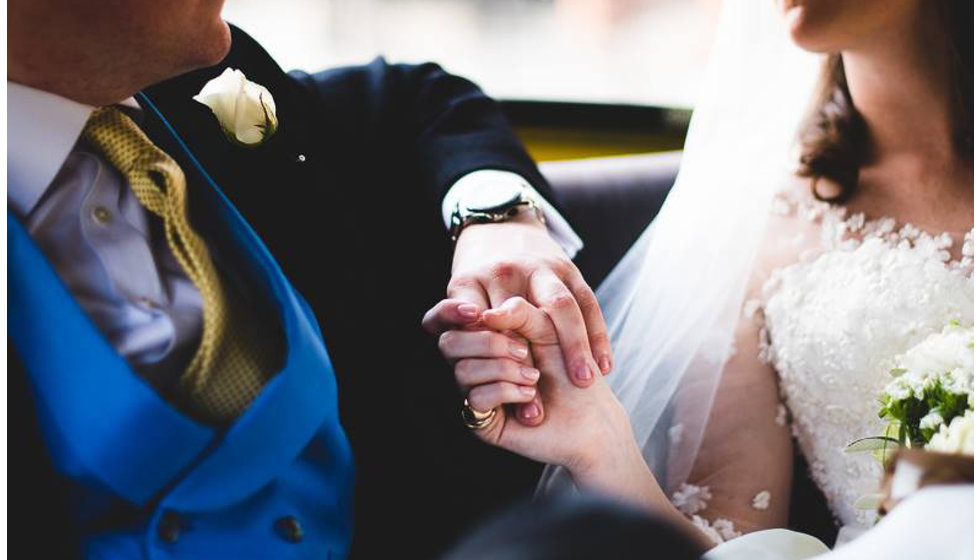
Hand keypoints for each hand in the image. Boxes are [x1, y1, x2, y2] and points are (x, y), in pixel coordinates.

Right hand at [441, 296, 633, 474]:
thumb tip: (484, 316)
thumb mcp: (548, 325)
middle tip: (523, 351)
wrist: (590, 413)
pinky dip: (507, 392)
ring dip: (504, 370)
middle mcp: (472, 359)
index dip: (449, 312)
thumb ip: (518, 311)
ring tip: (534, 377)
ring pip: (461, 369)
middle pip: (448, 342)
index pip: (446, 317)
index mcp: (482, 330)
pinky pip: (475, 398)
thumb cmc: (570, 365)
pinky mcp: (479, 417)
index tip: (474, 313)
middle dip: (488, 343)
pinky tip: (529, 396)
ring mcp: (472, 389)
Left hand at [445, 213, 611, 384]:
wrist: (501, 228)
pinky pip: (588, 303)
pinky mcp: (570, 269)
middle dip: (535, 359)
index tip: (512, 386)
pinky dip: (598, 334)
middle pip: (526, 316)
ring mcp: (542, 268)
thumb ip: (448, 322)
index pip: (484, 323)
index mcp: (475, 280)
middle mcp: (508, 272)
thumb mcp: (456, 295)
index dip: (498, 355)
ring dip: (577, 345)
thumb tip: (455, 361)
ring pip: (564, 307)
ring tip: (585, 381)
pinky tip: (605, 364)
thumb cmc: (478, 278)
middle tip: (546, 398)